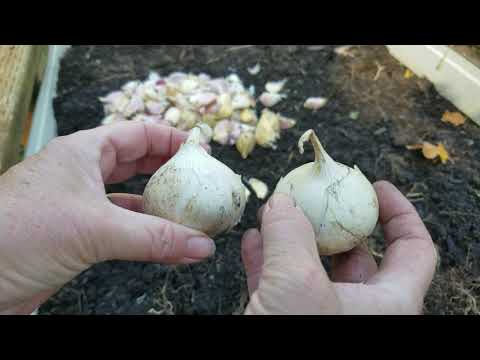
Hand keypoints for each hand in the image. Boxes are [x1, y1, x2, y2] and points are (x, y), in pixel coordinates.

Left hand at [0, 122, 215, 314]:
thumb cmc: (18, 234)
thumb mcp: (96, 230)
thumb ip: (154, 237)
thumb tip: (202, 245)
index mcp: (83, 152)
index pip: (138, 133)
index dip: (171, 138)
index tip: (200, 151)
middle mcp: (82, 173)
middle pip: (136, 162)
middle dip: (169, 171)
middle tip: (199, 181)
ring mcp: (80, 203)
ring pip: (130, 197)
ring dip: (159, 206)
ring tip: (190, 213)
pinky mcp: (78, 233)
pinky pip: (121, 226)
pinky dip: (145, 232)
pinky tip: (167, 242)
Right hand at [241, 181, 437, 314]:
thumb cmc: (296, 344)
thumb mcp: (298, 286)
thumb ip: (291, 237)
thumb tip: (282, 203)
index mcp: (386, 305)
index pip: (413, 251)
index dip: (400, 214)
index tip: (377, 187)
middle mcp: (358, 311)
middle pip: (357, 253)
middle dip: (333, 221)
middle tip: (313, 195)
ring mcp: (320, 316)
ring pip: (314, 267)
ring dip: (294, 236)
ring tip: (275, 211)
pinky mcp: (287, 319)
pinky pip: (282, 283)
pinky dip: (268, 258)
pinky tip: (252, 240)